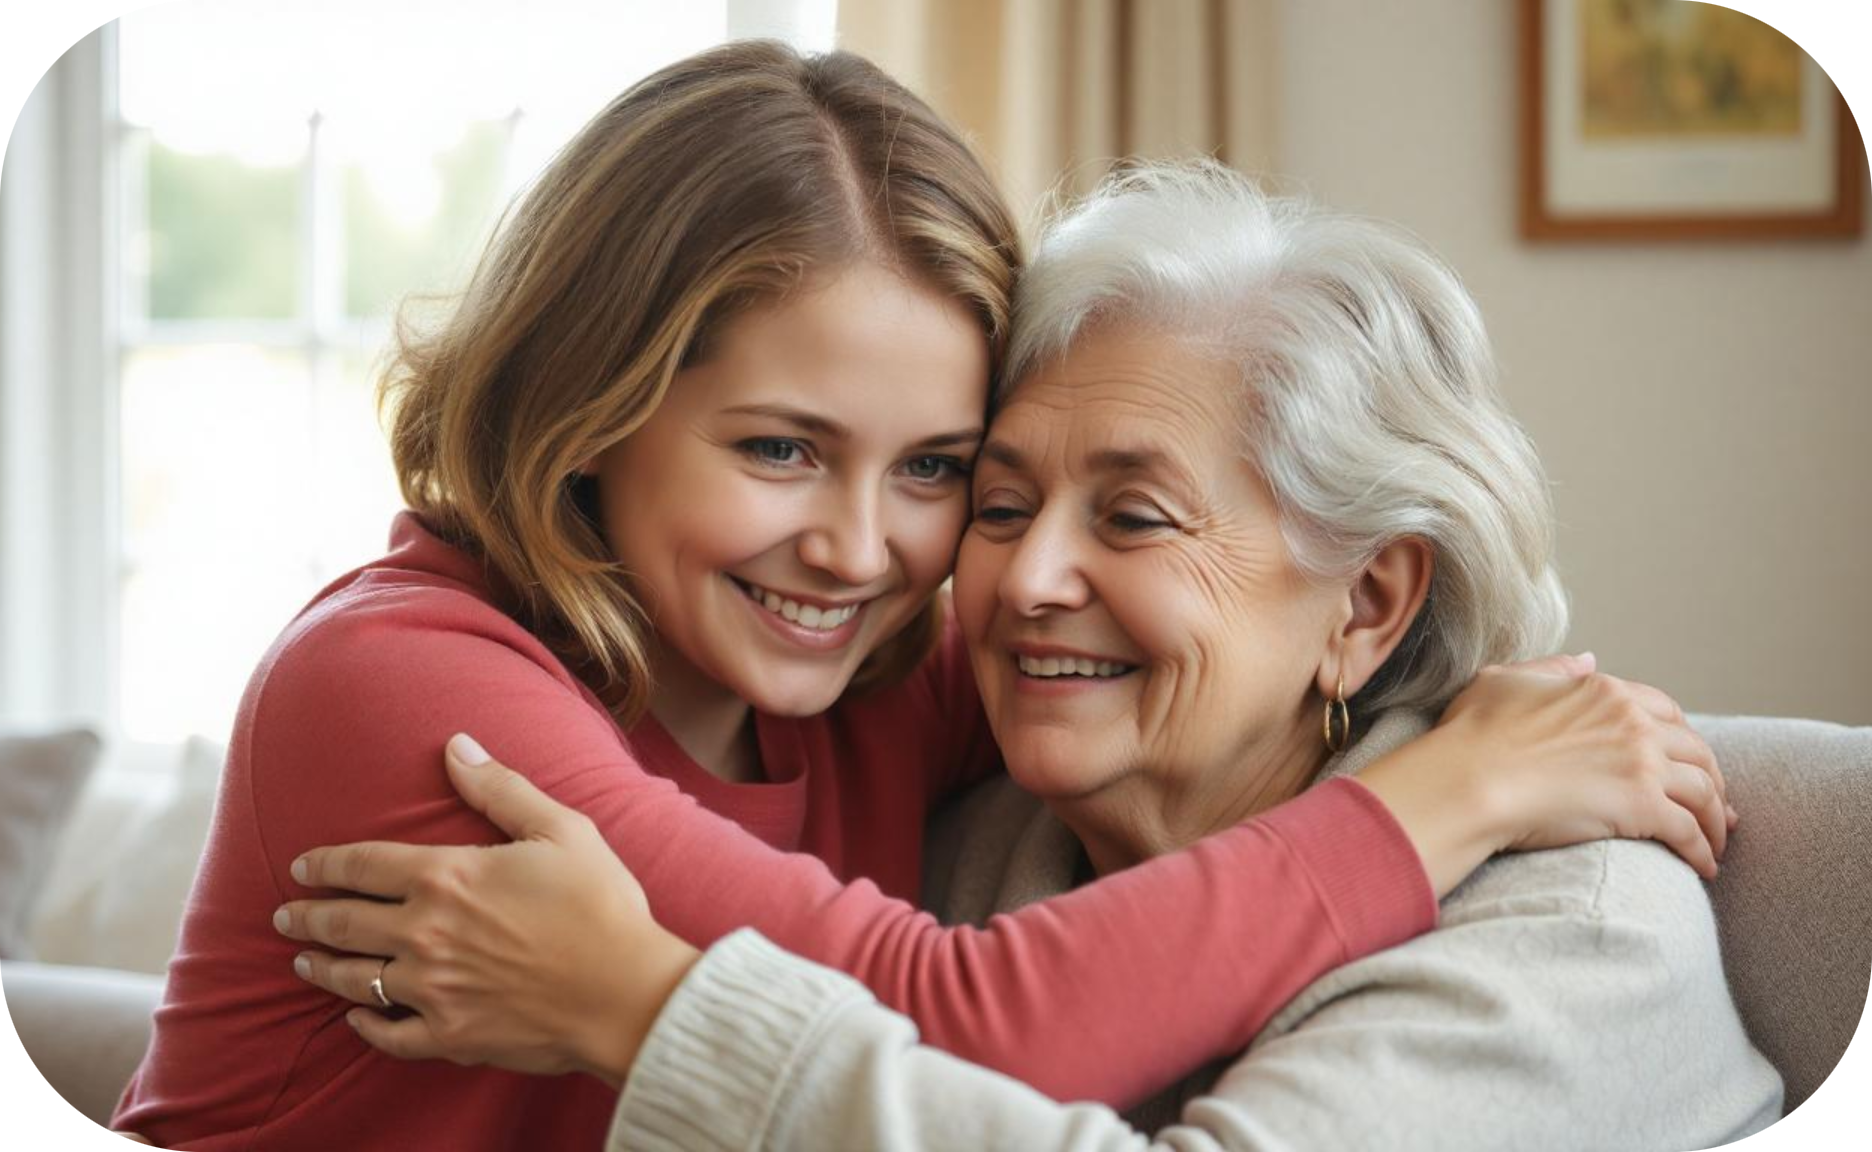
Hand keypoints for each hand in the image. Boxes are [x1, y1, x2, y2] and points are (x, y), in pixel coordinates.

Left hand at [273, 734, 698, 1086]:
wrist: (627, 993)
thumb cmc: (602, 905)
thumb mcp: (561, 829)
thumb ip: (500, 788)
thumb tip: (456, 745)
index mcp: (447, 877)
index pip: (363, 865)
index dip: (325, 864)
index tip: (300, 867)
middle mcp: (426, 934)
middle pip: (344, 923)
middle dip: (308, 917)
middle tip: (284, 916)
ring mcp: (433, 990)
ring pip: (355, 980)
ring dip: (322, 968)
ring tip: (304, 963)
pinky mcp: (450, 1037)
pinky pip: (388, 1034)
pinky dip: (364, 1025)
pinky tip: (355, 1018)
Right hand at [1439, 656, 1729, 871]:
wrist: (1468, 782)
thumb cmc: (1472, 735)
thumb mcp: (1505, 680)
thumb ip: (1552, 667)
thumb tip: (1588, 658)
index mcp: (1605, 692)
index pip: (1665, 710)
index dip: (1681, 737)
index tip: (1684, 761)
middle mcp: (1633, 723)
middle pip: (1697, 751)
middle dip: (1713, 780)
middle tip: (1716, 807)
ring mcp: (1642, 764)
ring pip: (1705, 792)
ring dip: (1717, 821)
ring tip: (1715, 844)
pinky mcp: (1643, 807)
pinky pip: (1691, 833)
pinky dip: (1704, 852)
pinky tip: (1703, 868)